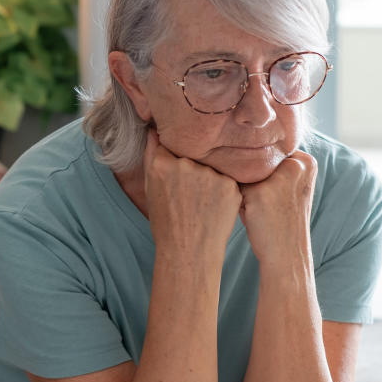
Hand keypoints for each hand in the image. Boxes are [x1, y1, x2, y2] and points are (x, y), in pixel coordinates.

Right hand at [143, 129, 241, 261]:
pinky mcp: (230, 185)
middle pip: (192, 154)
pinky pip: (227, 178)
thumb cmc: (166, 222)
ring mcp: (209, 174)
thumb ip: (152, 155)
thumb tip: (154, 129)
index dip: (173, 157)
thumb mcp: (151, 188)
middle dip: (191, 167)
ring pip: (211, 165)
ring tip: (202, 203)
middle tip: (189, 194)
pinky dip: (222, 189)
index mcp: (161, 163)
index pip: (170, 145)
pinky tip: (214, 206)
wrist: (188, 252)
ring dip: (208, 177)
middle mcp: (185, 164)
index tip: (175, 172)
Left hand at [238, 150, 317, 267]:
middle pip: (254, 158)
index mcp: (306, 160)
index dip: (260, 170)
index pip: (267, 151)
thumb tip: (236, 142)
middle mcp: (295, 164)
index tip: (268, 191)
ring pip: (241, 171)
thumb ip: (273, 163)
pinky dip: (233, 198)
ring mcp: (278, 177)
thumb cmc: (281, 218)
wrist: (286, 254)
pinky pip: (232, 186)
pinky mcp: (259, 192)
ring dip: (240, 187)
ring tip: (255, 207)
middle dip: (249, 178)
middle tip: (262, 202)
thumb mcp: (287, 185)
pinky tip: (248, 213)